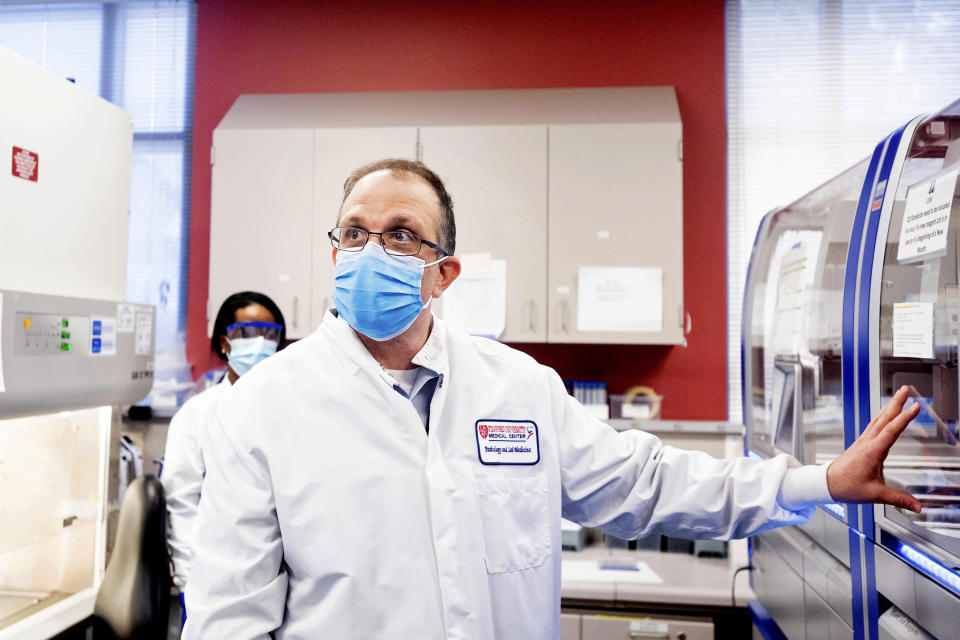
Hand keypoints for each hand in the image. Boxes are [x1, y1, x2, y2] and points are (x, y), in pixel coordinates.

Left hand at [825, 386, 921, 512]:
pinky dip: (882, 416)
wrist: (826, 484)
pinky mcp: (860, 444)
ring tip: (898, 397)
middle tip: (906, 390)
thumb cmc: (845, 486)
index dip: (905, 418)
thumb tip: (916, 506)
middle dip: (896, 403)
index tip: (915, 406)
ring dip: (889, 407)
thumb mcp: (874, 494)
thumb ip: (897, 499)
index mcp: (872, 451)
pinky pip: (873, 425)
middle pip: (884, 418)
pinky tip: (885, 415)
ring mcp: (863, 441)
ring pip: (878, 420)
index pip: (891, 430)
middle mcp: (867, 443)